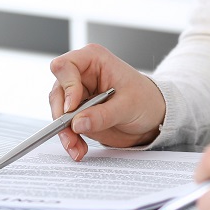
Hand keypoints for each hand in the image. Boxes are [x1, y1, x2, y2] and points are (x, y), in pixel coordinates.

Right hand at [48, 44, 165, 160]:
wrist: (152, 117)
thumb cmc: (145, 99)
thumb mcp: (128, 106)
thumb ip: (103, 115)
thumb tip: (77, 123)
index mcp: (93, 60)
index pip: (66, 66)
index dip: (66, 86)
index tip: (72, 107)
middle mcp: (80, 75)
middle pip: (57, 92)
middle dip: (61, 116)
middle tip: (71, 134)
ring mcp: (77, 95)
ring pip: (58, 112)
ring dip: (65, 132)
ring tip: (76, 147)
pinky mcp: (78, 113)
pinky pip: (65, 126)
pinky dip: (70, 139)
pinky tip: (79, 148)